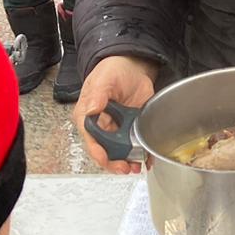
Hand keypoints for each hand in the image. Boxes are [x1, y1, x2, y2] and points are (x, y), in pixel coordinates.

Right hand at [74, 55, 159, 173]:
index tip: (105, 158)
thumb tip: (92, 109)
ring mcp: (117, 129)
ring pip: (120, 152)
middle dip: (114, 162)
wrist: (132, 67)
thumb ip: (97, 94)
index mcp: (88, 116)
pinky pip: (136, 145)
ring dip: (128, 161)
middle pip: (105, 150)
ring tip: (136, 167)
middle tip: (125, 167)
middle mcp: (101, 126)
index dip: (97, 151)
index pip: (89, 138)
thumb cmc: (112, 70)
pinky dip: (142, 154)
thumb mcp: (103, 79)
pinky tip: (147, 159)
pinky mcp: (132, 129)